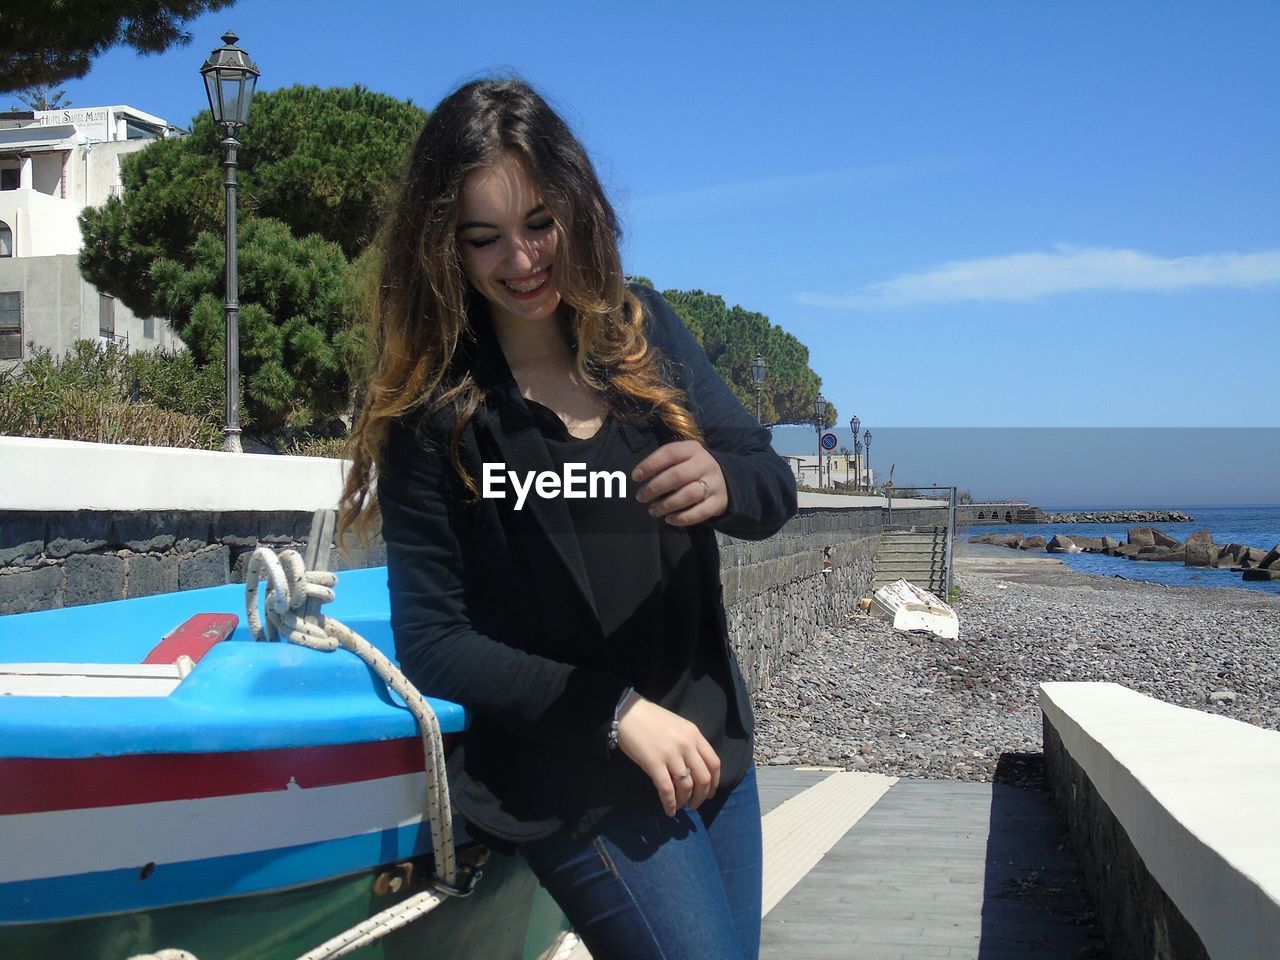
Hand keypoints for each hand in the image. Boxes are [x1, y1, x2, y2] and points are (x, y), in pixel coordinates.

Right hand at [615, 696, 720, 815]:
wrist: (627, 713)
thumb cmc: (652, 719)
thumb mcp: (678, 727)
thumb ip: (689, 744)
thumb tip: (695, 769)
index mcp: (695, 735)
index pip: (714, 763)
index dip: (715, 782)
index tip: (710, 794)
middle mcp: (687, 745)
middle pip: (703, 778)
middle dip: (701, 796)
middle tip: (695, 805)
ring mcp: (671, 754)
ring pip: (686, 786)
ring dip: (685, 801)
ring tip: (681, 806)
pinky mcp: (654, 763)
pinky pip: (667, 789)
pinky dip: (670, 803)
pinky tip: (669, 810)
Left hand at [632, 441, 727, 526]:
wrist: (724, 480)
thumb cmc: (692, 468)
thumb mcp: (682, 458)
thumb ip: (664, 464)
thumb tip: (639, 477)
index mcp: (693, 449)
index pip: (670, 452)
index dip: (650, 464)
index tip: (635, 477)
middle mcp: (705, 464)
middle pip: (677, 475)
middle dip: (655, 488)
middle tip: (640, 497)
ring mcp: (714, 483)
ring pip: (689, 495)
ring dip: (667, 505)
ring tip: (653, 510)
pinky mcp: (718, 502)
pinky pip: (700, 512)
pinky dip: (682, 518)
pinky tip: (669, 519)